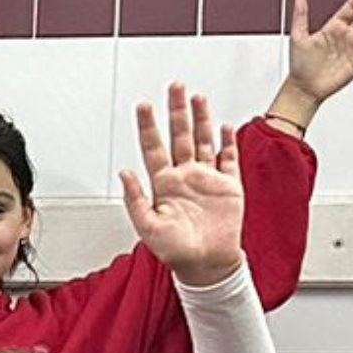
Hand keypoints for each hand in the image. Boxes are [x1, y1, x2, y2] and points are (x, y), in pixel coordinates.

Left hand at [119, 86, 243, 286]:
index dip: (148, 126)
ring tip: (197, 97)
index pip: (153, 148)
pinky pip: (228, 158)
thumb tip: (124, 172)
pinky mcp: (228, 186)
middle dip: (176, 111)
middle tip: (174, 86)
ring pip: (203, 140)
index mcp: (163, 184)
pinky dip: (227, 142)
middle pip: (179, 135)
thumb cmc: (176, 252)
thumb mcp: (148, 228)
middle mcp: (184, 176)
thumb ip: (135, 200)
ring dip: (200, 119)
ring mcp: (207, 178)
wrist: (207, 266)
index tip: (143, 105)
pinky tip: (225, 127)